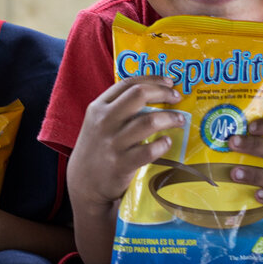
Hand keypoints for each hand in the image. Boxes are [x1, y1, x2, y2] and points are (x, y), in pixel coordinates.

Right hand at [68, 76, 188, 209]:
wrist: (83, 183)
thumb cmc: (96, 149)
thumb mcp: (97, 123)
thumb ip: (117, 109)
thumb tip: (152, 94)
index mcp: (98, 107)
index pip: (128, 83)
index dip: (152, 79)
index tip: (169, 82)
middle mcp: (104, 121)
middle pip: (139, 94)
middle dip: (163, 93)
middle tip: (176, 98)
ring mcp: (113, 143)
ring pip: (148, 121)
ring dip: (170, 118)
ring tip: (179, 120)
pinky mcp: (121, 164)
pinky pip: (148, 151)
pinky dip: (162, 145)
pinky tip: (167, 142)